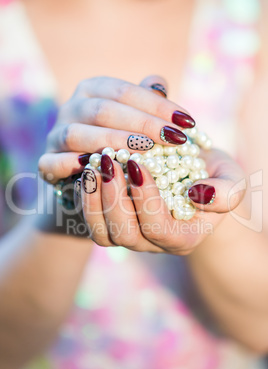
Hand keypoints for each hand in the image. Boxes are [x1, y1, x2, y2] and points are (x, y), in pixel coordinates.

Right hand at [38, 75, 193, 183]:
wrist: (86, 174)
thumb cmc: (117, 142)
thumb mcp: (133, 120)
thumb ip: (145, 102)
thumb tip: (159, 83)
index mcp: (92, 91)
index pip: (124, 91)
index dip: (156, 106)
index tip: (187, 122)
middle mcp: (71, 108)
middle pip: (103, 110)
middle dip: (141, 124)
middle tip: (173, 138)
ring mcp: (55, 135)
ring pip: (77, 133)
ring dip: (112, 142)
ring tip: (146, 152)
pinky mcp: (46, 162)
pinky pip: (53, 162)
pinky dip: (74, 165)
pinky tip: (104, 170)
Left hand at [78, 144, 244, 252]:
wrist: (192, 177)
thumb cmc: (213, 178)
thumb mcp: (231, 180)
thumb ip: (226, 192)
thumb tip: (197, 194)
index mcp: (183, 238)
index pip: (159, 228)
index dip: (146, 199)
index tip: (139, 164)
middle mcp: (153, 244)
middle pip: (125, 234)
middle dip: (114, 197)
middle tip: (108, 160)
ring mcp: (130, 237)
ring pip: (103, 232)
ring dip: (94, 198)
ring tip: (94, 164)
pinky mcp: (113, 226)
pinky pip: (92, 222)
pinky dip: (86, 198)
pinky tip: (88, 172)